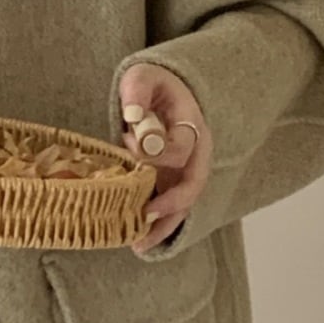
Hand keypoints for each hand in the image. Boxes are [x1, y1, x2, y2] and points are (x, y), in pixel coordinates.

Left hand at [117, 62, 211, 254]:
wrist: (162, 92)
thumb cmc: (152, 85)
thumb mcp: (142, 77)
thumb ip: (137, 92)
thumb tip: (133, 115)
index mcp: (193, 127)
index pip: (182, 148)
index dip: (154, 151)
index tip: (128, 142)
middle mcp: (196, 154)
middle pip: (193, 186)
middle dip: (170, 205)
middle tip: (145, 216)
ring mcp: (185, 171)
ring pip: (183, 205)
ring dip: (163, 227)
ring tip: (139, 245)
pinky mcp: (172, 182)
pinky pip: (170, 209)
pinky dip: (157, 227)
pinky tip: (138, 242)